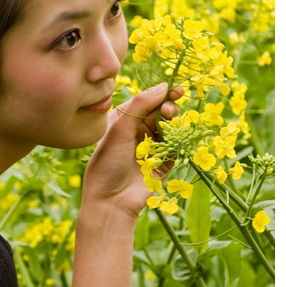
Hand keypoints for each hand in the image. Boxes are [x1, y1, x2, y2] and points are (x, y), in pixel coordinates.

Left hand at [81, 83, 182, 218]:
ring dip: (173, 126)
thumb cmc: (108, 162)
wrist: (111, 200)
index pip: (146, 101)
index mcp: (124, 121)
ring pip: (171, 130)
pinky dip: (177, 145)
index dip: (162, 94)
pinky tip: (174, 145)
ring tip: (170, 127)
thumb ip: (140, 104)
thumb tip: (163, 86)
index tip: (177, 90)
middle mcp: (137, 133)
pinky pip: (176, 150)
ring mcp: (151, 148)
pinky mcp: (162, 164)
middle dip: (168, 110)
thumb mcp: (119, 128)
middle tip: (168, 112)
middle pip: (161, 114)